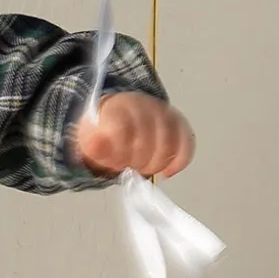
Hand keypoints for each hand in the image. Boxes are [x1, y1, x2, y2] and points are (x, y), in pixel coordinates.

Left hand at [73, 93, 194, 179]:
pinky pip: (186, 145)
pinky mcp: (180, 125)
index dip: (119, 153)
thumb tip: (94, 146)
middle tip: (127, 166)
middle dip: (135, 162)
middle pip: (146, 140)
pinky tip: (166, 172)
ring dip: (154, 165)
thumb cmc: (108, 131)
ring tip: (142, 168)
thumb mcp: (92, 138)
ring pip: (167, 145)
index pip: (123, 129)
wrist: (121, 114)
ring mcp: (165, 114)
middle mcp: (145, 106)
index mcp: (120, 106)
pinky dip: (177, 162)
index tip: (115, 163)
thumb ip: (94, 144)